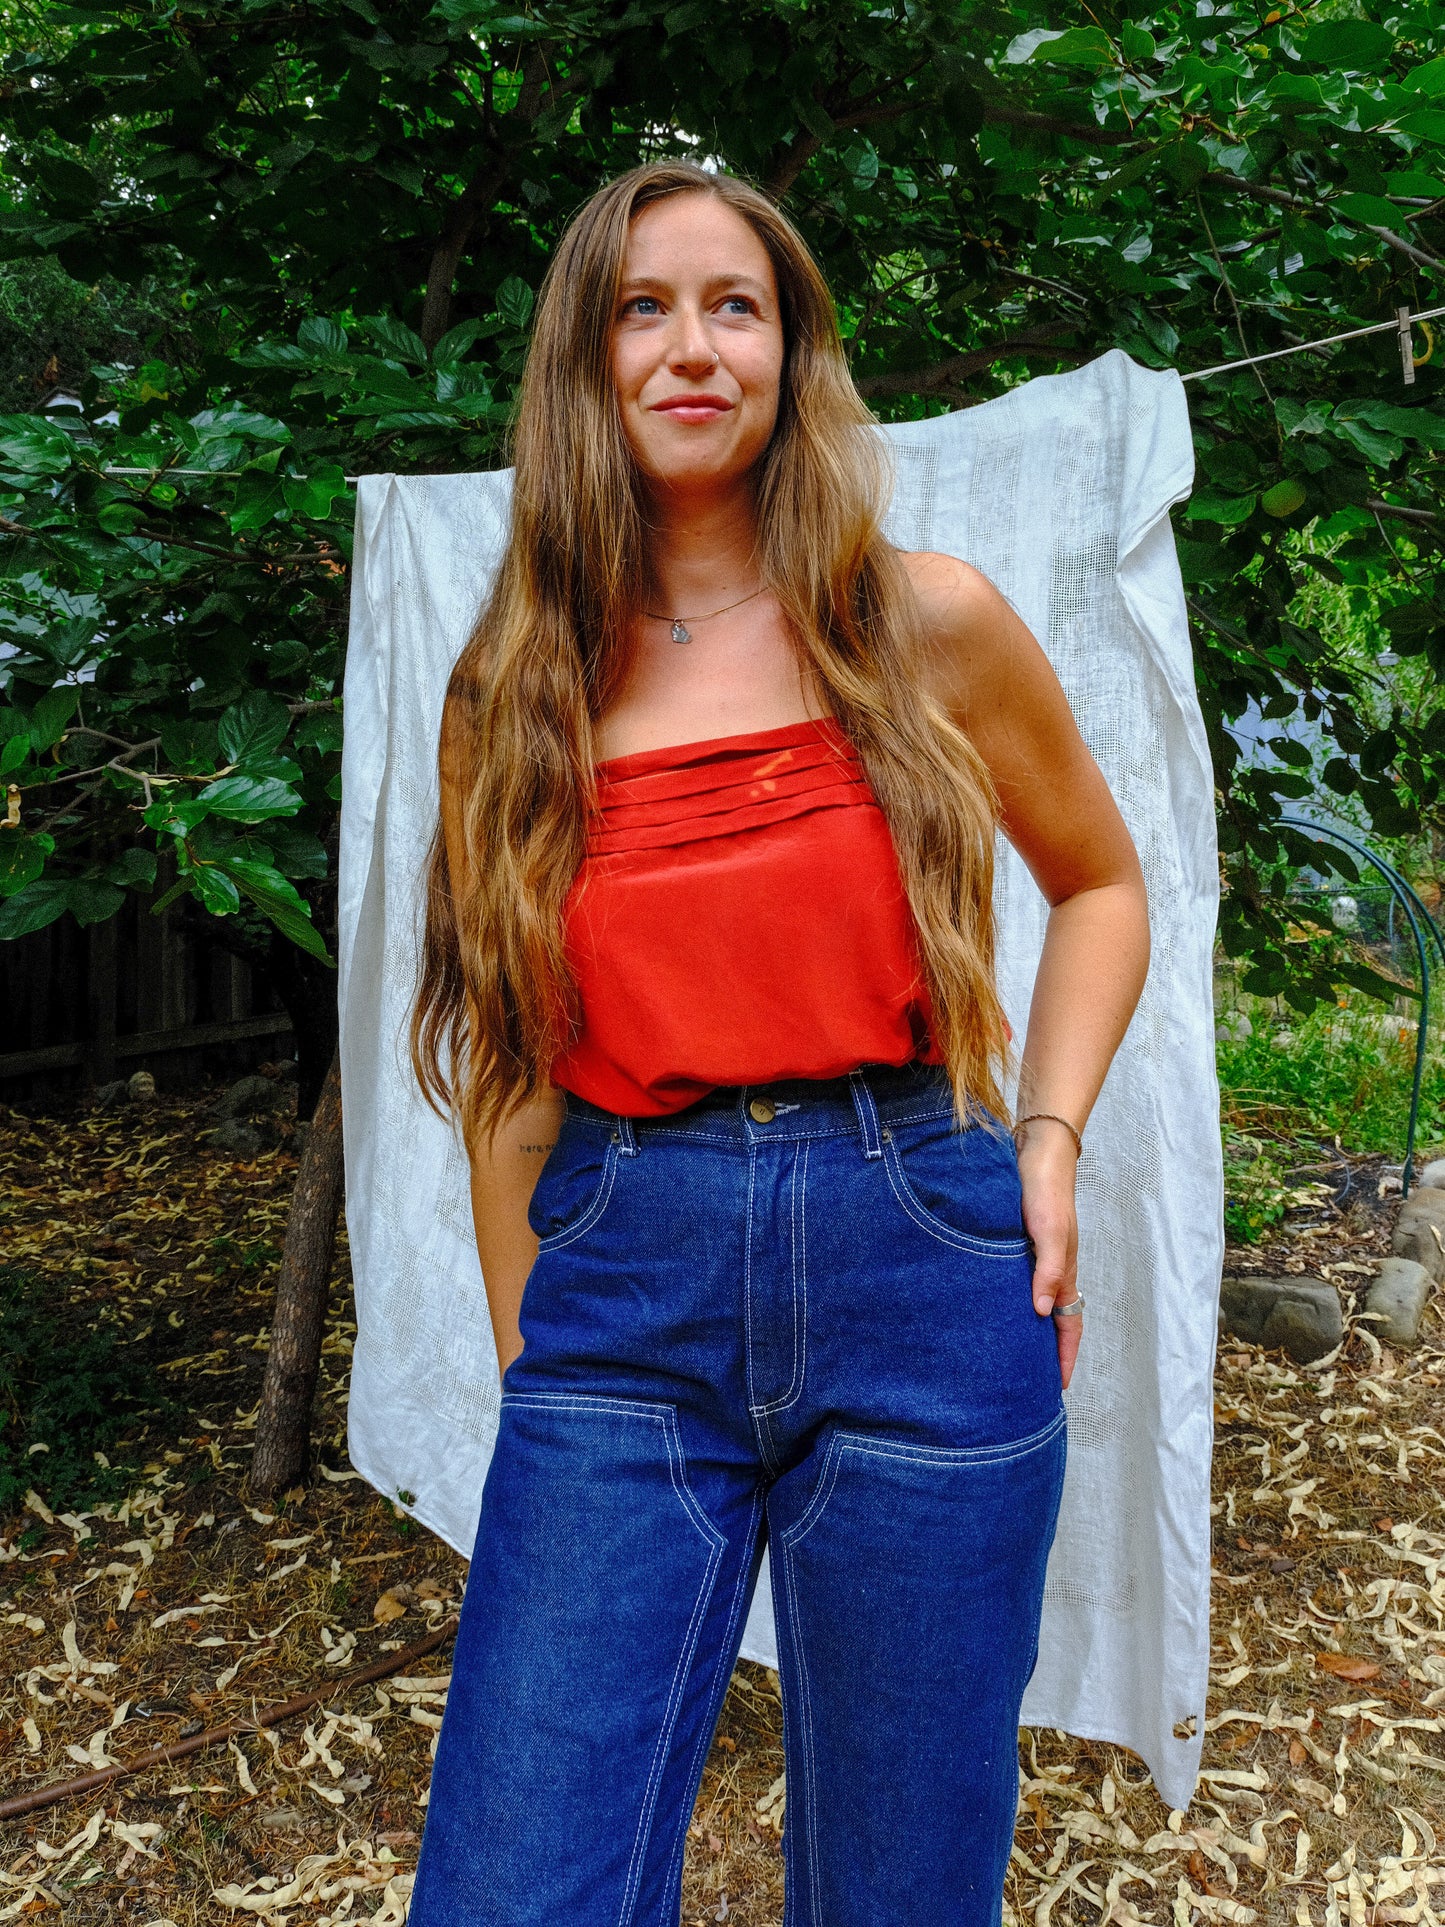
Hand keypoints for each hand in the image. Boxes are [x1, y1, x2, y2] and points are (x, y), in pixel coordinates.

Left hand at [1015, 1122, 1081, 1390]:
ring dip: (1026, 1328)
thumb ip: (1047, 1269)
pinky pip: (1016, 1282)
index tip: (1058, 1388)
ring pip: (1033, 1302)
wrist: (1036, 1152)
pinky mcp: (1017, 1244)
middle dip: (1046, 1352)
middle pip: (1052, 1319)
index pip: (1069, 1324)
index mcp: (1063, 1271)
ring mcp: (1034, 1257)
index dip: (1065, 1356)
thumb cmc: (1046, 1191)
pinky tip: (990, 1308)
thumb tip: (1041, 1311)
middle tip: (1029, 1381)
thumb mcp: (1048, 1232)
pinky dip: (1010, 1301)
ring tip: (1008, 1354)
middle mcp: (1050, 1269)